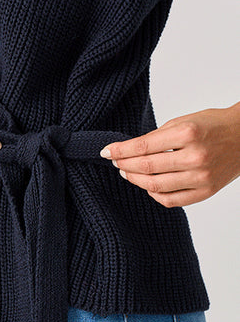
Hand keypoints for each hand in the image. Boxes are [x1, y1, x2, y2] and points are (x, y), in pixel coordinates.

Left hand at [99, 103, 239, 206]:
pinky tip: (148, 186)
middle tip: (116, 162)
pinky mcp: (206, 192)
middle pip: (146, 167)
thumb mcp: (184, 121)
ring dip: (136, 180)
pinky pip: (172, 201)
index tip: (106, 152)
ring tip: (127, 173)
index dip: (120, 150)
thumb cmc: (214, 125)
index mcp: (187, 134)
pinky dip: (155, 195)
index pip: (143, 146)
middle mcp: (195, 157)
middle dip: (125, 165)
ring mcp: (201, 178)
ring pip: (156, 187)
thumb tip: (130, 150)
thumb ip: (157, 137)